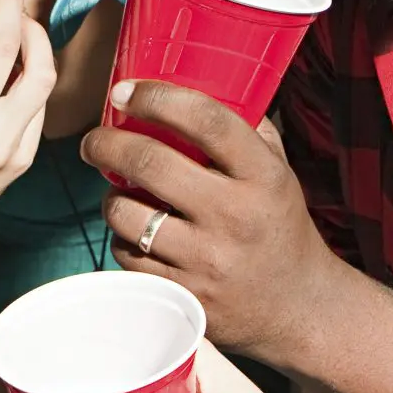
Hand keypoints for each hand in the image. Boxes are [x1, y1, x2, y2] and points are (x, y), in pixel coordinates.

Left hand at [82, 82, 342, 365]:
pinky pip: (127, 256)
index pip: (206, 120)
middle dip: (107, 144)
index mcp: (263, 177)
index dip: (157, 97)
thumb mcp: (279, 173)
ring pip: (126, 213)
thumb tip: (195, 84)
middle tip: (94, 141)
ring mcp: (208, 261)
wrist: (298, 308)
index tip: (125, 91)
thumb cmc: (278, 226)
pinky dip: (123, 240)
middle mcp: (236, 216)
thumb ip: (246, 130)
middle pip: (150, 162)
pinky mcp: (185, 296)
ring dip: (110, 196)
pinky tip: (137, 234)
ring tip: (118, 191)